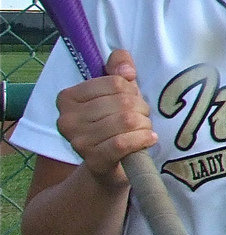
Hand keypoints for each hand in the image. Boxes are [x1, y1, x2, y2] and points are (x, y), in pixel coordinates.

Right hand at [56, 49, 156, 188]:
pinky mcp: (94, 160)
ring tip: (143, 129)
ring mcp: (78, 141)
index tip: (132, 101)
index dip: (132, 91)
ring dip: (144, 124)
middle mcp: (67, 120)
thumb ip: (119, 68)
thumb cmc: (114, 122)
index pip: (115, 82)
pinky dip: (143, 138)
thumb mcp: (117, 91)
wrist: (111, 166)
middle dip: (141, 109)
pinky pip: (123, 143)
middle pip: (123, 102)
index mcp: (68, 98)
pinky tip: (149, 139)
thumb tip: (126, 70)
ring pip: (127, 121)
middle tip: (141, 118)